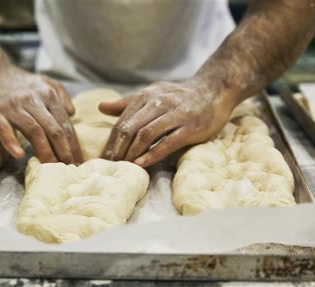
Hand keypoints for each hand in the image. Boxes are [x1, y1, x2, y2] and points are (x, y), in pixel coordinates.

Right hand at [0, 66, 82, 163]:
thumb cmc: (21, 83)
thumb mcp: (45, 82)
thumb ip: (61, 95)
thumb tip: (72, 113)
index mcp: (48, 95)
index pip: (65, 124)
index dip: (73, 145)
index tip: (79, 161)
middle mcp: (33, 100)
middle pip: (53, 129)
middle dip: (64, 151)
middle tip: (70, 168)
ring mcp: (13, 107)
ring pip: (34, 131)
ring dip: (45, 151)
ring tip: (52, 167)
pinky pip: (5, 130)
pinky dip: (12, 143)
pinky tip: (20, 155)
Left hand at [99, 79, 235, 166]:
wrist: (214, 91)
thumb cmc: (178, 98)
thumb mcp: (152, 95)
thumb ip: (127, 103)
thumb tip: (101, 107)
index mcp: (146, 96)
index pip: (122, 121)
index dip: (110, 141)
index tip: (101, 158)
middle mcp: (159, 102)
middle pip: (130, 128)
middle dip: (117, 149)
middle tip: (108, 166)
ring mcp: (175, 114)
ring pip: (146, 134)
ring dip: (131, 152)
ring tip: (122, 167)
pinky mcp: (190, 127)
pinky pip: (168, 142)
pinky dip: (153, 153)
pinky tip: (142, 164)